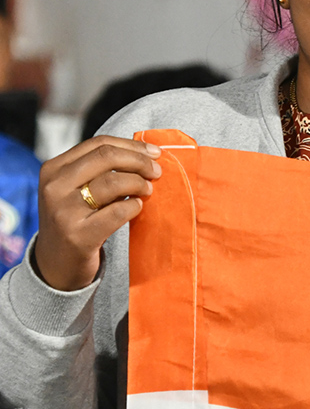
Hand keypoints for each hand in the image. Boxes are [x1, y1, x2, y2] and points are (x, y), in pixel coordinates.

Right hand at [33, 136, 161, 290]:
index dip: (131, 146)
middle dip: (140, 161)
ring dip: (139, 183)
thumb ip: (99, 170)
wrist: (57, 264)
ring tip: (147, 190)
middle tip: (157, 171)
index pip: (98, 144)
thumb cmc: (77, 220)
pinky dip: (134, 206)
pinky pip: (118, 211)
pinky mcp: (79, 235)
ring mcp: (64, 211)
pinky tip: (137, 208)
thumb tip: (145, 154)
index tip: (154, 153)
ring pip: (113, 182)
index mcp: (54, 169)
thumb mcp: (76, 189)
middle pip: (107, 158)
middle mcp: (54, 186)